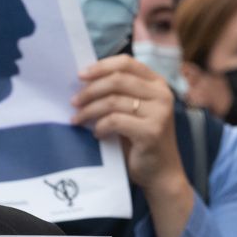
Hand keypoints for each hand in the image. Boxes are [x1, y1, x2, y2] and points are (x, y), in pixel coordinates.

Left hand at [72, 57, 179, 191]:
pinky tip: (96, 134)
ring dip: (89, 110)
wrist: (160, 173)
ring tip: (77, 120)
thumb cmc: (140, 141)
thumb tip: (83, 82)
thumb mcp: (132, 111)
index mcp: (157, 84)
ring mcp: (159, 112)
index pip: (126, 63)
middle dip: (90, 90)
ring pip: (113, 101)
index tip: (80, 75)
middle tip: (74, 102)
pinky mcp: (151, 131)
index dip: (101, 66)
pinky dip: (100, 126)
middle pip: (117, 80)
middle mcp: (162, 94)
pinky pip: (115, 121)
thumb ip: (118, 94)